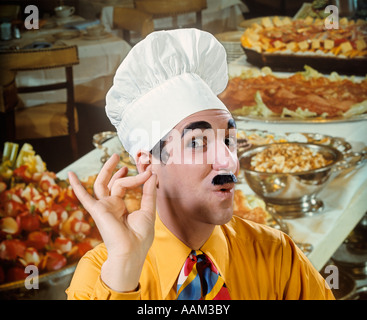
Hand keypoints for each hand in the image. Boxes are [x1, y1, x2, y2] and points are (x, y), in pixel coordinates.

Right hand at [68, 153, 156, 291]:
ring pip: (102, 184)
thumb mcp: (148, 210)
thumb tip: (152, 175)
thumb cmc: (140, 236)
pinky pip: (84, 197)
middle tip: (120, 156)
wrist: (131, 251)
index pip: (126, 186)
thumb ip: (149, 192)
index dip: (137, 177)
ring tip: (115, 157)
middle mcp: (112, 205)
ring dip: (107, 170)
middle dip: (116, 170)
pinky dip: (77, 186)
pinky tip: (70, 174)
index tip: (149, 172)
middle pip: (113, 183)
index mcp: (122, 206)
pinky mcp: (97, 210)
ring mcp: (104, 207)